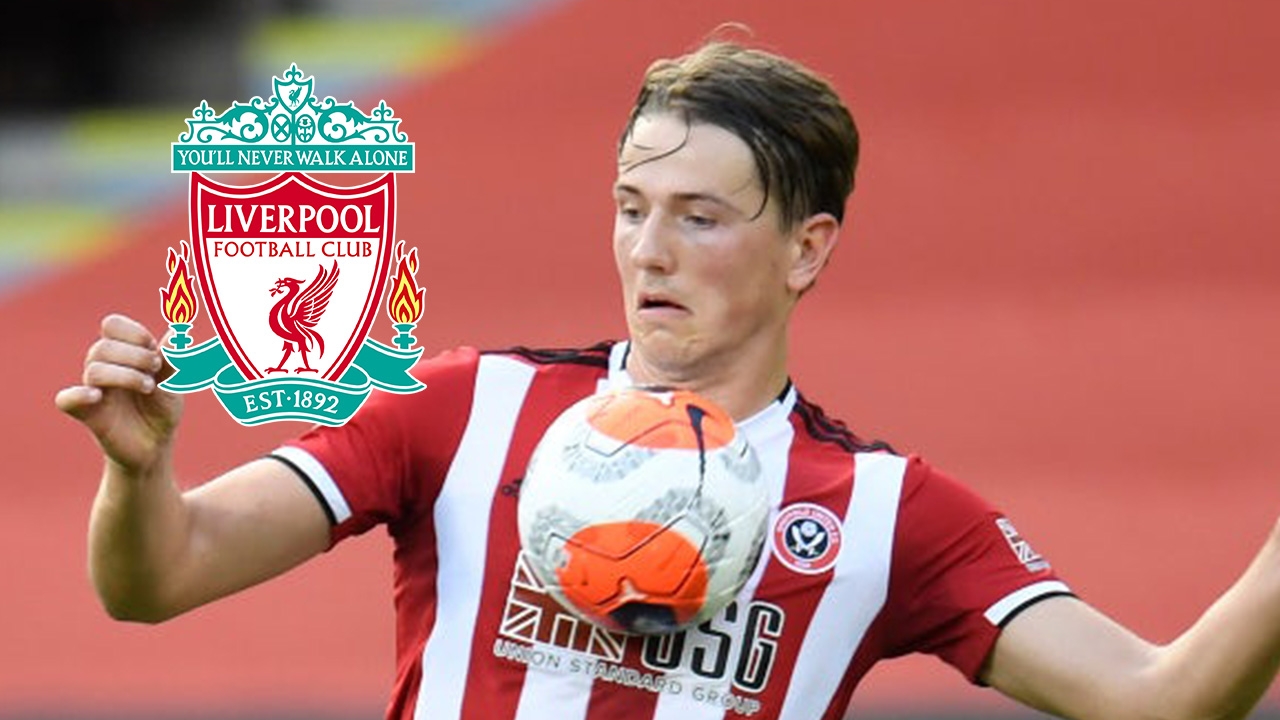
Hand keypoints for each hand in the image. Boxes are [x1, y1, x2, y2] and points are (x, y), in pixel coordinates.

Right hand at [55, 314, 184, 474]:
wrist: (156, 445)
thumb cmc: (161, 409)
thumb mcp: (172, 383)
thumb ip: (172, 360)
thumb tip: (177, 333)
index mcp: (122, 354)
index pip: (112, 325)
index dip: (134, 333)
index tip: (156, 350)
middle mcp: (104, 368)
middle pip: (103, 347)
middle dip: (135, 355)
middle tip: (156, 370)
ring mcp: (93, 390)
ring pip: (93, 369)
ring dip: (125, 375)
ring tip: (148, 387)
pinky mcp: (87, 414)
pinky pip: (66, 400)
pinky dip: (78, 395)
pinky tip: (98, 396)